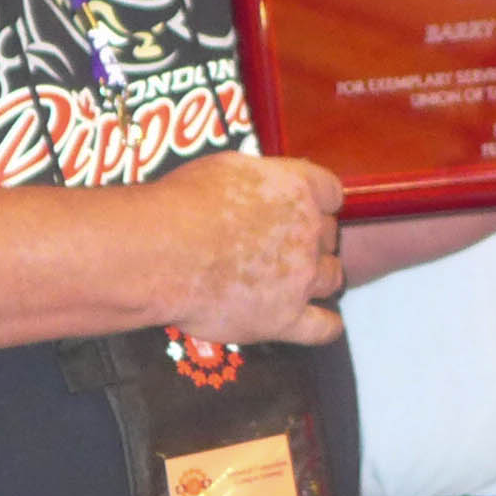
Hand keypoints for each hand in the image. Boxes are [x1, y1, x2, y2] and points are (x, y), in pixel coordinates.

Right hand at [148, 153, 348, 347]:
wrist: (162, 253)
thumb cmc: (183, 204)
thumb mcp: (227, 168)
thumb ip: (259, 179)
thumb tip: (265, 188)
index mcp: (297, 188)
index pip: (331, 193)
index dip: (319, 203)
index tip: (303, 209)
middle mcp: (308, 231)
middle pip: (330, 236)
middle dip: (313, 240)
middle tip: (284, 247)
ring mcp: (301, 278)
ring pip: (333, 277)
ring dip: (320, 278)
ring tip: (297, 282)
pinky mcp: (286, 319)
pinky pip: (324, 328)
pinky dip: (327, 326)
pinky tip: (321, 324)